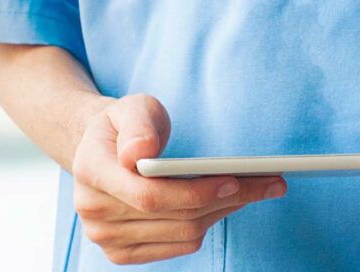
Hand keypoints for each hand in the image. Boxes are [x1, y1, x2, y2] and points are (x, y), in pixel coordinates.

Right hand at [72, 94, 285, 264]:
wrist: (103, 150)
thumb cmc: (125, 126)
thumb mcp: (132, 107)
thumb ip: (139, 125)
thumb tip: (140, 152)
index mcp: (89, 170)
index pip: (149, 195)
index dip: (194, 192)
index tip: (234, 181)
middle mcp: (92, 211)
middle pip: (174, 217)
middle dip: (226, 199)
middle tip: (270, 182)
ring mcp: (105, 237)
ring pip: (183, 233)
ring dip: (224, 212)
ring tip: (255, 189)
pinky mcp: (122, 253)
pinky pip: (179, 246)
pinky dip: (208, 224)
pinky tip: (224, 204)